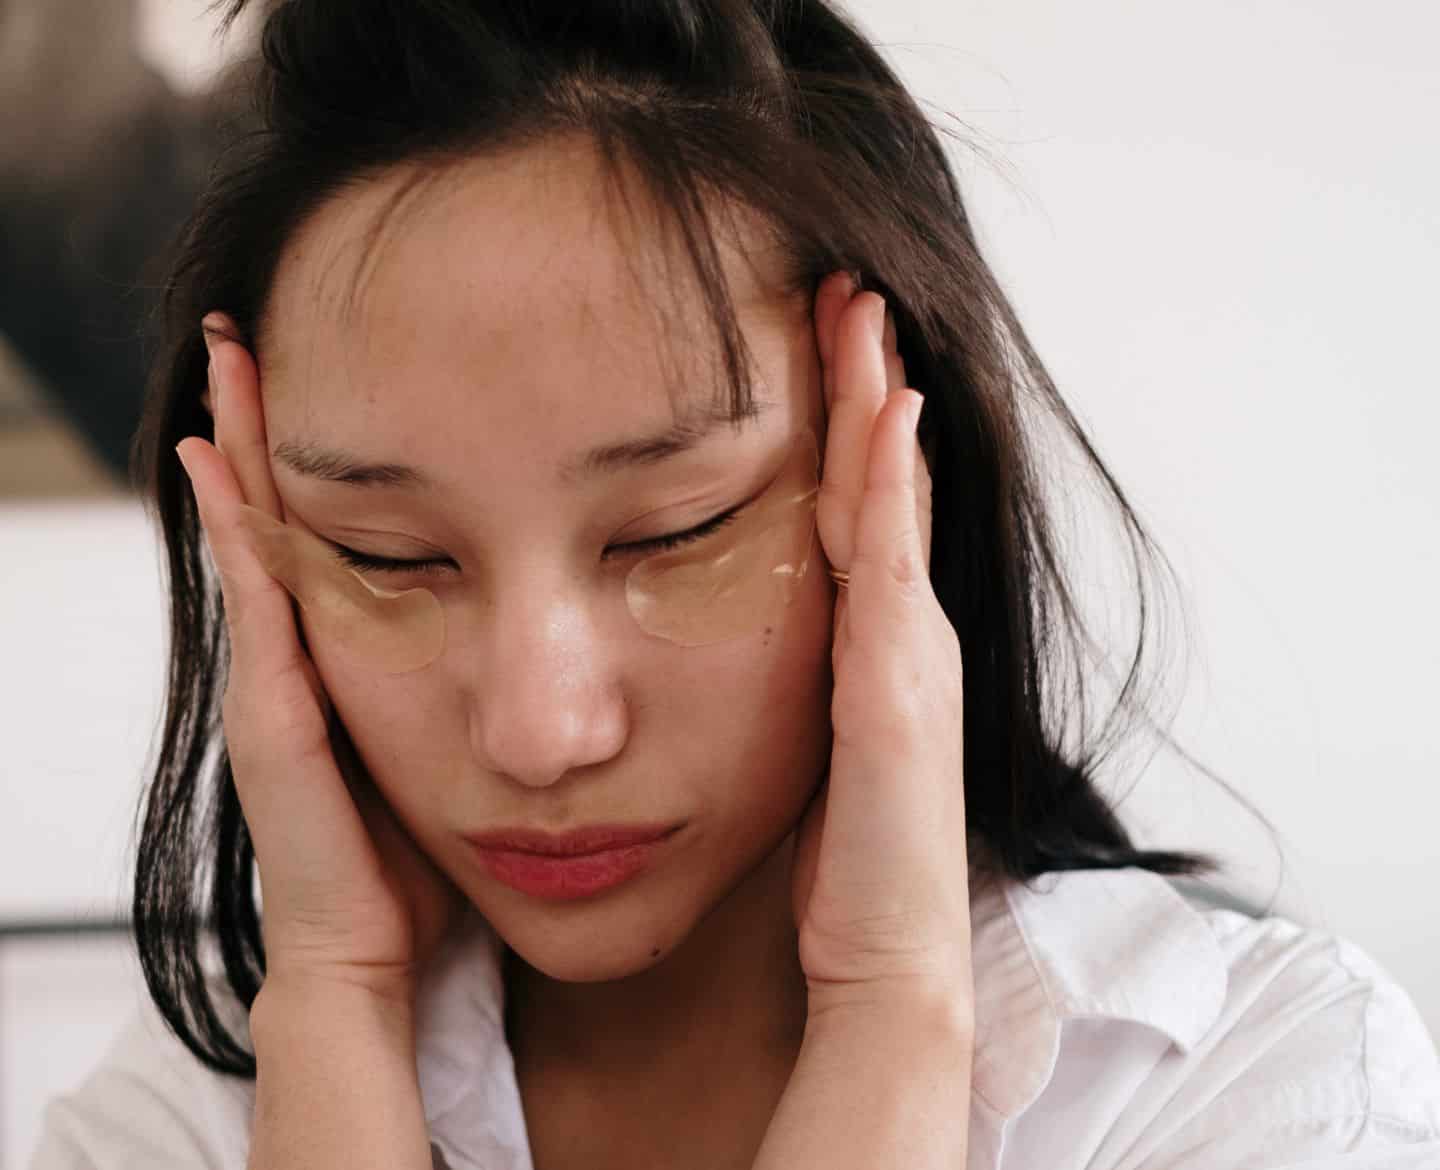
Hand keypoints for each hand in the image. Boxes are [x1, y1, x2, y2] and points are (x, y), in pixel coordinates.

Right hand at [177, 315, 466, 1004]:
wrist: (379, 953)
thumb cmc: (430, 855)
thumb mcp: (461, 744)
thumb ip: (491, 680)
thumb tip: (576, 619)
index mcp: (361, 657)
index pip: (340, 530)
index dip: (328, 453)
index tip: (337, 362)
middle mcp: (307, 658)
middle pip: (285, 516)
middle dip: (269, 424)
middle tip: (255, 328)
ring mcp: (282, 684)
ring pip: (260, 542)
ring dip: (243, 451)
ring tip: (232, 359)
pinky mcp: (277, 719)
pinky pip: (258, 607)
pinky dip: (238, 536)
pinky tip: (220, 466)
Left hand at [790, 273, 971, 1017]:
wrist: (882, 965)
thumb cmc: (835, 868)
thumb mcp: (798, 753)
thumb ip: (781, 689)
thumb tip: (717, 644)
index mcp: (865, 651)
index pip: (852, 513)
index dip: (841, 427)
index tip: (817, 340)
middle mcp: (900, 638)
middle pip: (881, 486)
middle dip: (865, 385)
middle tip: (847, 287)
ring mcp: (911, 660)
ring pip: (893, 506)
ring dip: (878, 407)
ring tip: (865, 315)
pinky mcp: (902, 696)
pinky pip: (894, 569)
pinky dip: (892, 490)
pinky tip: (886, 417)